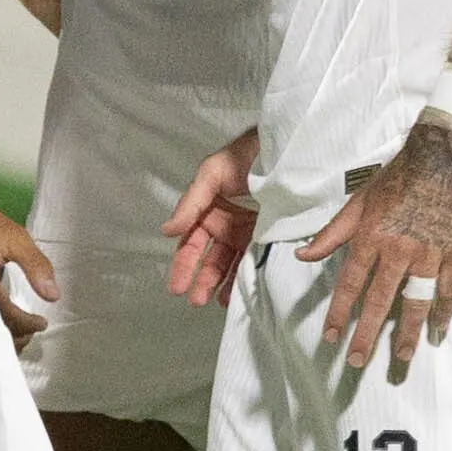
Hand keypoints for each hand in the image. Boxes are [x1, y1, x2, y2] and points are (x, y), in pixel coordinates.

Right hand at [0, 182, 57, 340]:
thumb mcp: (15, 238)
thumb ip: (35, 265)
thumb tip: (52, 295)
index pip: (2, 310)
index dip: (24, 323)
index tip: (41, 323)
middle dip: (14, 335)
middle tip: (32, 331)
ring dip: (2, 335)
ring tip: (21, 332)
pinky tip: (3, 326)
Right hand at [163, 130, 259, 306]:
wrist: (284, 147)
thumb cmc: (244, 154)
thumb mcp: (212, 173)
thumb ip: (191, 202)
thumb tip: (166, 230)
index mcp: (207, 212)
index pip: (190, 244)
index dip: (183, 266)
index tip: (177, 287)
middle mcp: (224, 225)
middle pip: (209, 259)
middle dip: (201, 280)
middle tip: (196, 300)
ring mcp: (246, 232)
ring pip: (231, 264)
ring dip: (222, 284)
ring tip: (219, 303)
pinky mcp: (268, 235)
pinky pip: (255, 260)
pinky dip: (246, 277)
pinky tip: (241, 292)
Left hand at [297, 119, 451, 370]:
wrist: (443, 155)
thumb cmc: (397, 177)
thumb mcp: (358, 201)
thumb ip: (331, 233)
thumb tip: (302, 256)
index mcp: (371, 238)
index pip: (350, 284)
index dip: (339, 313)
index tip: (330, 338)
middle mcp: (398, 250)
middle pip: (379, 300)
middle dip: (366, 334)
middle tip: (356, 361)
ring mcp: (430, 253)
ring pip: (416, 301)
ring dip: (407, 332)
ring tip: (400, 357)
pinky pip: (450, 289)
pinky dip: (444, 312)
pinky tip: (437, 332)